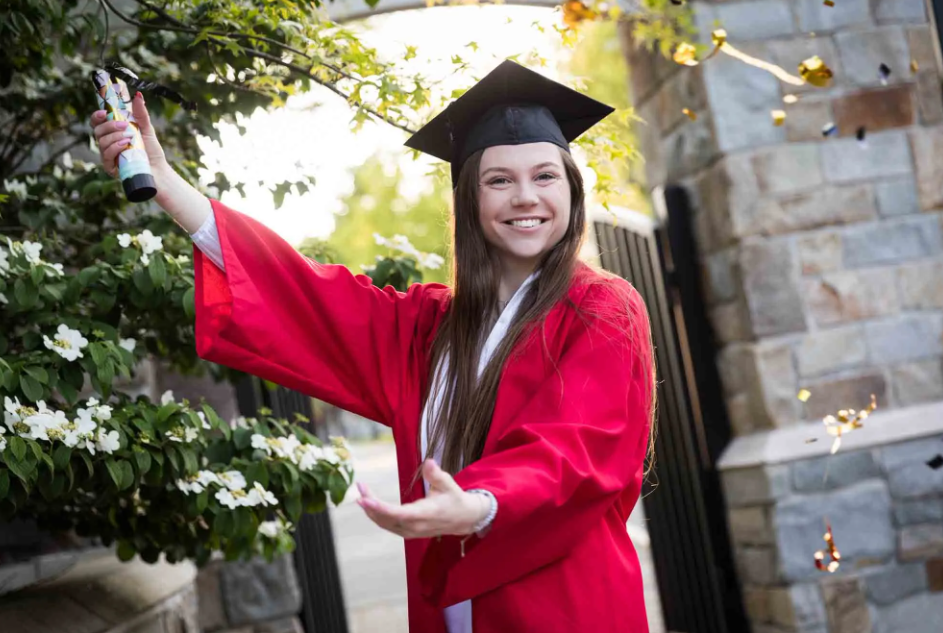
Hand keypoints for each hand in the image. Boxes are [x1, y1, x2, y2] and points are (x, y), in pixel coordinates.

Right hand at [90, 91, 168, 181]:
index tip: (104, 112)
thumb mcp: (147, 129)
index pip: (98, 122)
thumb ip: (141, 114)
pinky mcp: (111, 168)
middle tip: (125, 125)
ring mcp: (108, 156)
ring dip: (115, 137)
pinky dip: (115, 148)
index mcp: (113, 133)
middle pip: (98, 131)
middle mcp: (108, 143)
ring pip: (102, 142)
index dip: (97, 116)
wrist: (159, 170)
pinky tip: (125, 145)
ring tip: (129, 137)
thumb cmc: (151, 151)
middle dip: (110, 125)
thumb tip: (138, 96)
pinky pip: (106, 156)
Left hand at [357, 459, 489, 538]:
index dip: (380, 507)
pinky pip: (388, 526)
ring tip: (361, 493)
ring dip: (370, 510)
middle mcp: (416, 526)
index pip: (399, 514)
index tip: (365, 499)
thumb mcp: (449, 484)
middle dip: (370, 504)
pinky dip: (376, 516)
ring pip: (385, 524)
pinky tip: (369, 504)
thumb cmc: (454, 499)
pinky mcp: (408, 532)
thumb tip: (429, 462)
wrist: (464, 519)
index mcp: (426, 514)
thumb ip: (436, 475)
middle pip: (386, 519)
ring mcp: (411, 532)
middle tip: (360, 487)